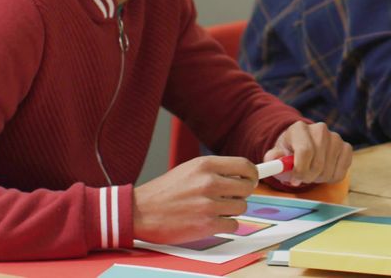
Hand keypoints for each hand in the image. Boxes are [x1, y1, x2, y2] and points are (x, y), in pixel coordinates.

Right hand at [133, 155, 257, 244]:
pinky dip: (225, 225)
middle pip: (247, 188)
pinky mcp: (207, 225)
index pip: (245, 166)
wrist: (139, 212)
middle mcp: (209, 182)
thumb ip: (215, 171)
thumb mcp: (189, 170)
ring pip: (241, 207)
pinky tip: (210, 221)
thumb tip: (244, 175)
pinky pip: (233, 225)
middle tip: (229, 198)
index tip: (251, 180)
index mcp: (205, 164)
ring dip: (231, 211)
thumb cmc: (164, 191)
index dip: (252, 174)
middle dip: (240, 194)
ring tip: (212, 210)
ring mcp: (209, 204)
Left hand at [265, 121, 351, 185]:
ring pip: (329, 170)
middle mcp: (320, 129)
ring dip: (319, 178)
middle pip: (318, 164)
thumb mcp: (276, 156)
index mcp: (300, 128)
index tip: (294, 180)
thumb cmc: (289, 153)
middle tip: (302, 178)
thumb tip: (275, 161)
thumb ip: (272, 159)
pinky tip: (324, 171)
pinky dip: (332, 178)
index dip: (300, 170)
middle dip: (308, 177)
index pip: (305, 151)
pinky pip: (342, 171)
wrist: (303, 146)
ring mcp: (335, 138)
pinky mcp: (346, 147)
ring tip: (312, 173)